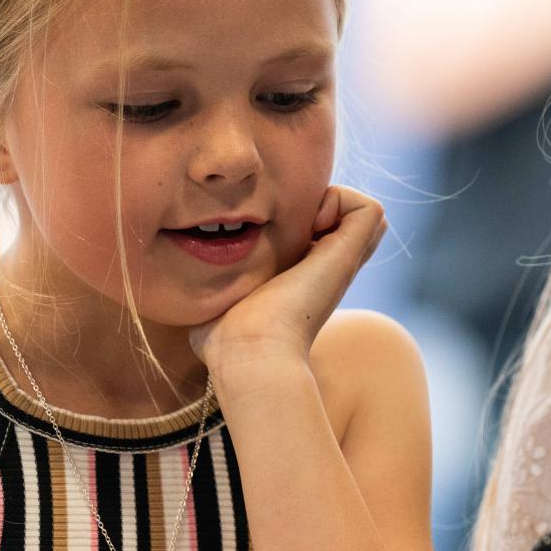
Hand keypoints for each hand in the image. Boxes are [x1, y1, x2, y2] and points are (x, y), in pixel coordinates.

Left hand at [188, 186, 386, 369]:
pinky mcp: (348, 255)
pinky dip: (340, 199)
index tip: (271, 230)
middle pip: (350, 224)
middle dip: (321, 205)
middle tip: (291, 220)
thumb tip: (182, 286)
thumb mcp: (217, 298)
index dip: (301, 219)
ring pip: (364, 213)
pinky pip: (368, 208)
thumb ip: (211, 284)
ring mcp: (343, 262)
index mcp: (304, 279)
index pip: (321, 237)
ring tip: (302, 219)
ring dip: (333, 200)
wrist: (251, 351)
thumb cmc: (226, 336)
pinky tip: (310, 221)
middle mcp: (330, 270)